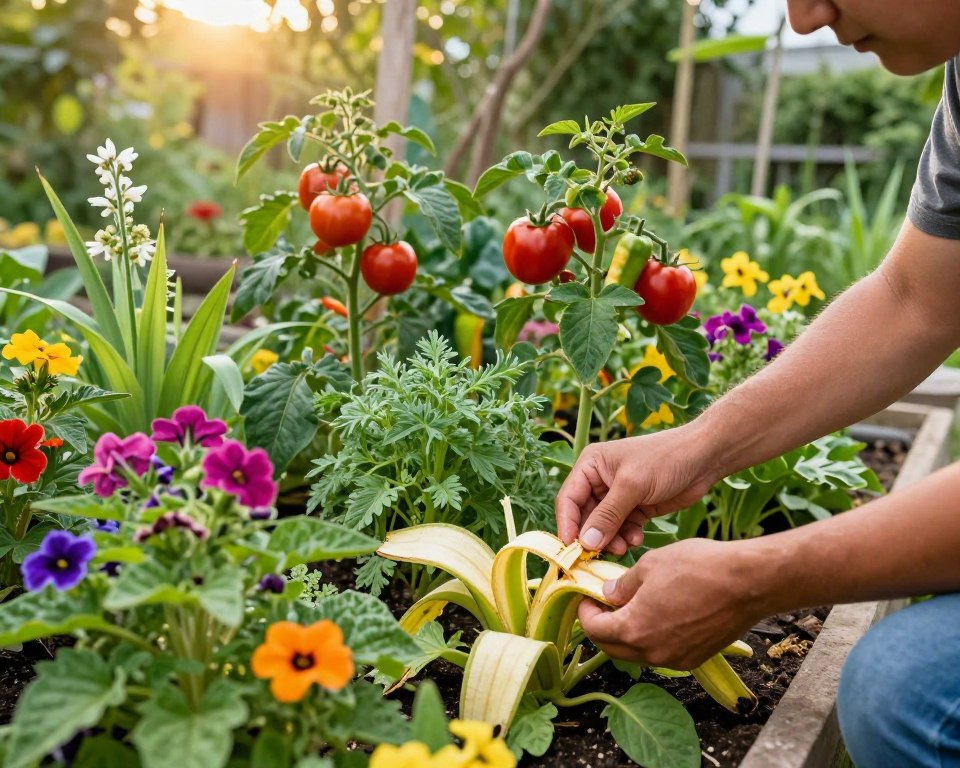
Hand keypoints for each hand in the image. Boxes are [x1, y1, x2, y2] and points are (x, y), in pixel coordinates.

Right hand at [555, 425, 716, 554]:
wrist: (703, 458)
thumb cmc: (665, 459)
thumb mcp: (632, 486)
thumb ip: (607, 515)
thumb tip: (585, 542)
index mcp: (591, 465)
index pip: (568, 499)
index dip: (567, 524)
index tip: (571, 549)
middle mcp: (600, 480)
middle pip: (585, 517)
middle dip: (594, 536)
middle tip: (601, 554)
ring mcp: (618, 495)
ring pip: (604, 527)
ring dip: (612, 540)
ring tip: (625, 547)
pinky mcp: (636, 507)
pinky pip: (623, 529)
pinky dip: (627, 537)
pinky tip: (637, 538)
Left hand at [577, 538, 766, 669]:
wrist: (748, 583)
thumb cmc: (698, 568)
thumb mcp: (649, 566)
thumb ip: (622, 585)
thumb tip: (608, 594)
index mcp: (634, 630)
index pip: (594, 630)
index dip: (585, 612)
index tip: (587, 596)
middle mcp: (653, 652)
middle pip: (612, 648)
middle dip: (602, 626)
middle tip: (603, 604)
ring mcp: (676, 659)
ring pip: (638, 653)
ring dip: (627, 633)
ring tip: (632, 605)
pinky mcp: (695, 658)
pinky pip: (662, 652)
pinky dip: (652, 637)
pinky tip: (659, 614)